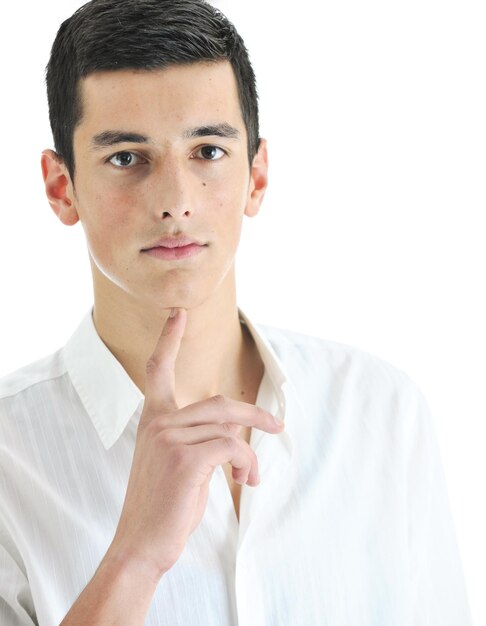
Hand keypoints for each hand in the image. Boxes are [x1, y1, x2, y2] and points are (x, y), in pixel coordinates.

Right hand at [108, 308, 283, 582]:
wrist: (141, 545)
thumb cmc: (163, 505)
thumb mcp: (179, 462)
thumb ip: (200, 436)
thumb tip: (237, 429)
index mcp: (153, 419)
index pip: (158, 370)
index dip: (169, 339)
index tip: (178, 313)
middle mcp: (158, 422)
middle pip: (220, 403)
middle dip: (254, 415)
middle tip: (277, 425)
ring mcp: (168, 437)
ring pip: (230, 427)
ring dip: (250, 453)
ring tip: (250, 476)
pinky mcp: (184, 457)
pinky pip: (233, 448)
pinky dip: (247, 464)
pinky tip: (245, 482)